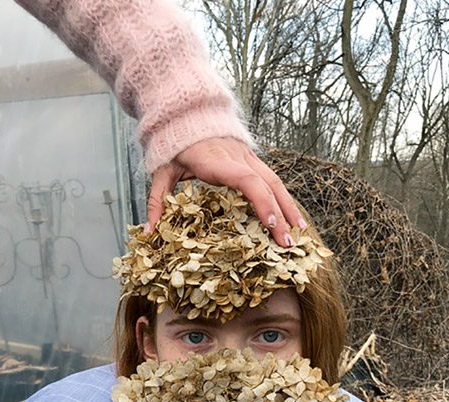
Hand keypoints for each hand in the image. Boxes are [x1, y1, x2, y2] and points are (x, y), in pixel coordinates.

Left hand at [146, 137, 305, 247]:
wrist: (185, 111)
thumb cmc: (174, 146)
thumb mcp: (161, 172)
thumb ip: (156, 201)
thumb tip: (149, 233)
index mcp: (218, 163)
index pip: (247, 181)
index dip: (261, 202)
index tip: (271, 224)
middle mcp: (239, 159)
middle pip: (269, 185)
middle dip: (282, 214)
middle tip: (288, 243)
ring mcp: (248, 157)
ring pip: (276, 181)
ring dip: (289, 207)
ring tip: (299, 232)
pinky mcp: (252, 158)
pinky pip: (273, 179)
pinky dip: (284, 198)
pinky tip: (291, 216)